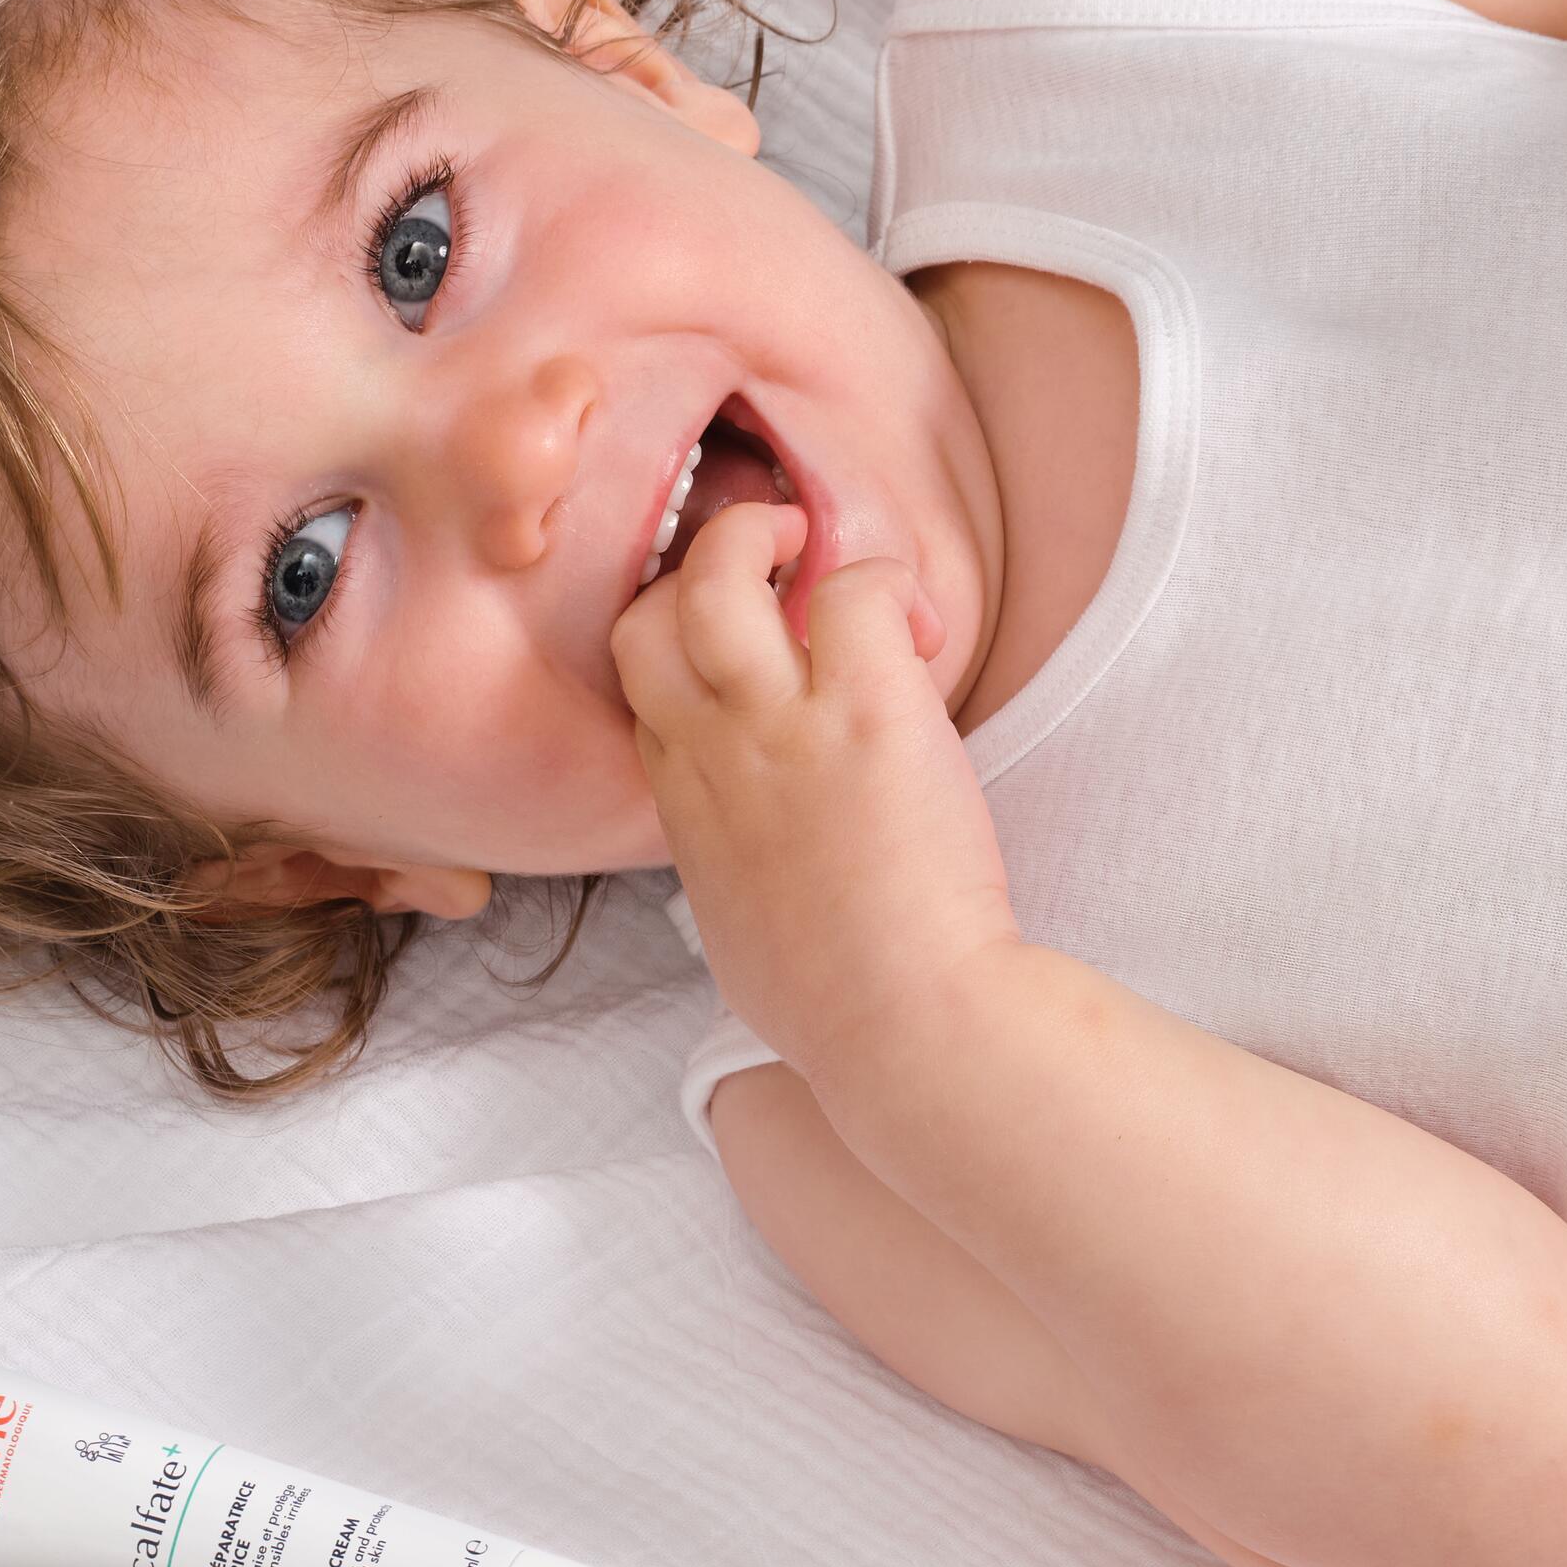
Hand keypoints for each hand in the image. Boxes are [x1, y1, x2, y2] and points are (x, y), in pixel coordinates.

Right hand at [610, 498, 1021, 1084]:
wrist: (902, 1027)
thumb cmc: (834, 1008)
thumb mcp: (738, 937)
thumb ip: (732, 877)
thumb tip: (751, 876)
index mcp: (682, 807)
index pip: (643, 688)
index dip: (682, 648)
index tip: (747, 656)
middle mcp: (711, 753)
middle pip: (649, 617)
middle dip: (699, 573)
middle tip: (773, 572)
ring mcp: (779, 726)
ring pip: (721, 575)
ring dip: (766, 538)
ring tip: (820, 552)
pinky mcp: (864, 709)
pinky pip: (858, 588)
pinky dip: (890, 585)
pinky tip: (923, 631)